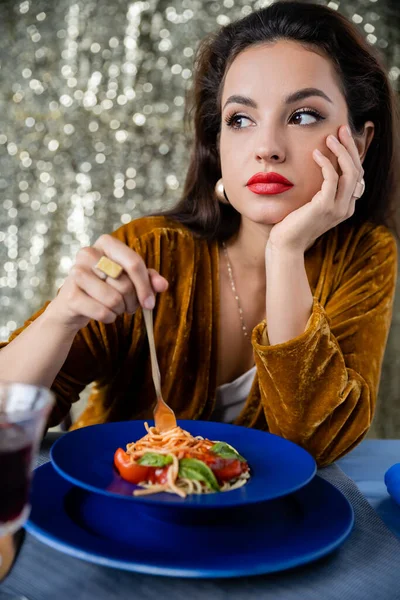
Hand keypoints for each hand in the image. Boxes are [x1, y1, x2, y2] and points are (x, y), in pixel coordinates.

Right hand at [46, 234, 168, 331]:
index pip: (134, 263)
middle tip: (128, 306)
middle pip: (125, 284)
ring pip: (114, 299)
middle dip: (132, 302)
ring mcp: (75, 272)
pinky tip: (104, 314)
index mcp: (106, 243)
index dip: (145, 286)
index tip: (150, 304)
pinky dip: (109, 318)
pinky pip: (102, 312)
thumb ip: (148, 278)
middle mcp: (88, 253)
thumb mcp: (129, 279)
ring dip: (120, 310)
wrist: (73, 304)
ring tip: (115, 308)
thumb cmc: (106, 286)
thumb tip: (162, 285)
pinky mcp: (69, 295)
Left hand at [267, 125, 363, 253]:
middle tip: (341, 129)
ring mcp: (337, 208)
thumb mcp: (309, 204)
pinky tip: (315, 153)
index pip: (356, 175)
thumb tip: (318, 168)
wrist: (284, 245)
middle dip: (351, 147)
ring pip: (350, 173)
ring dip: (341, 151)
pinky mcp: (325, 207)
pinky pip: (331, 179)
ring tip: (330, 136)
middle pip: (357, 170)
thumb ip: (319, 190)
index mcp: (345, 207)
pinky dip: (326, 163)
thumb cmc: (292, 225)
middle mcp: (346, 208)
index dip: (351, 154)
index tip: (342, 137)